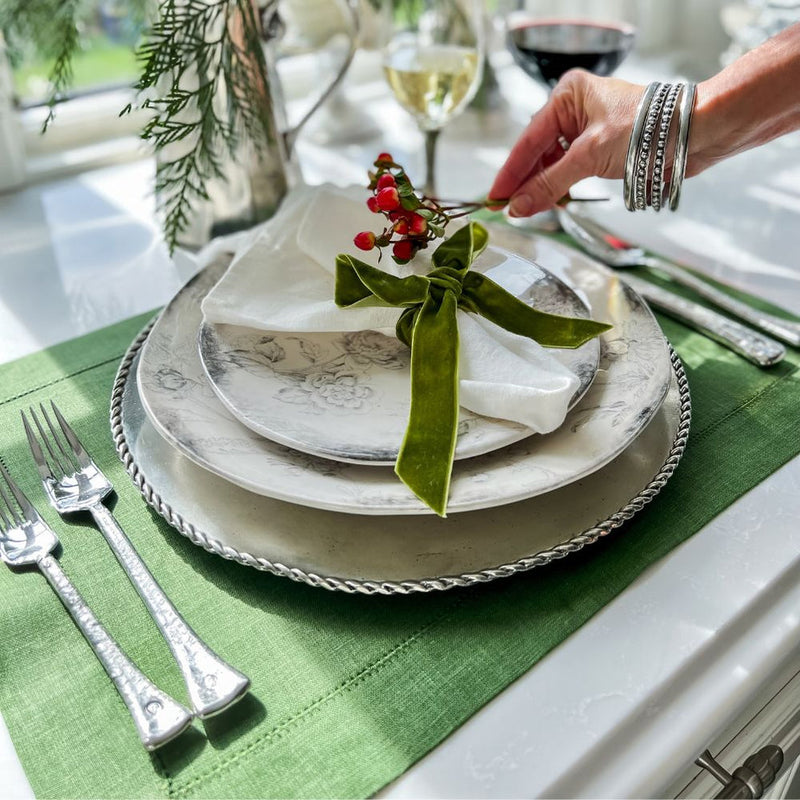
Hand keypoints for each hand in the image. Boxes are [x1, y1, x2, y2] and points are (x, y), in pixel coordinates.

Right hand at [489, 69, 645, 216]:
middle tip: (509, 208)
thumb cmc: (648, 128)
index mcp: (567, 96)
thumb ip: (550, 184)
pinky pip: (570, 170)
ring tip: (531, 208)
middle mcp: (574, 109)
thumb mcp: (589, 156)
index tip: (494, 198)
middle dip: (526, 182)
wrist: (694, 132)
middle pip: (538, 153)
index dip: (510, 173)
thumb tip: (519, 207)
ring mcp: (587, 129)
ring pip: (553, 164)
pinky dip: (562, 186)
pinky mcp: (600, 147)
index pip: (528, 141)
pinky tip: (554, 200)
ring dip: (544, 186)